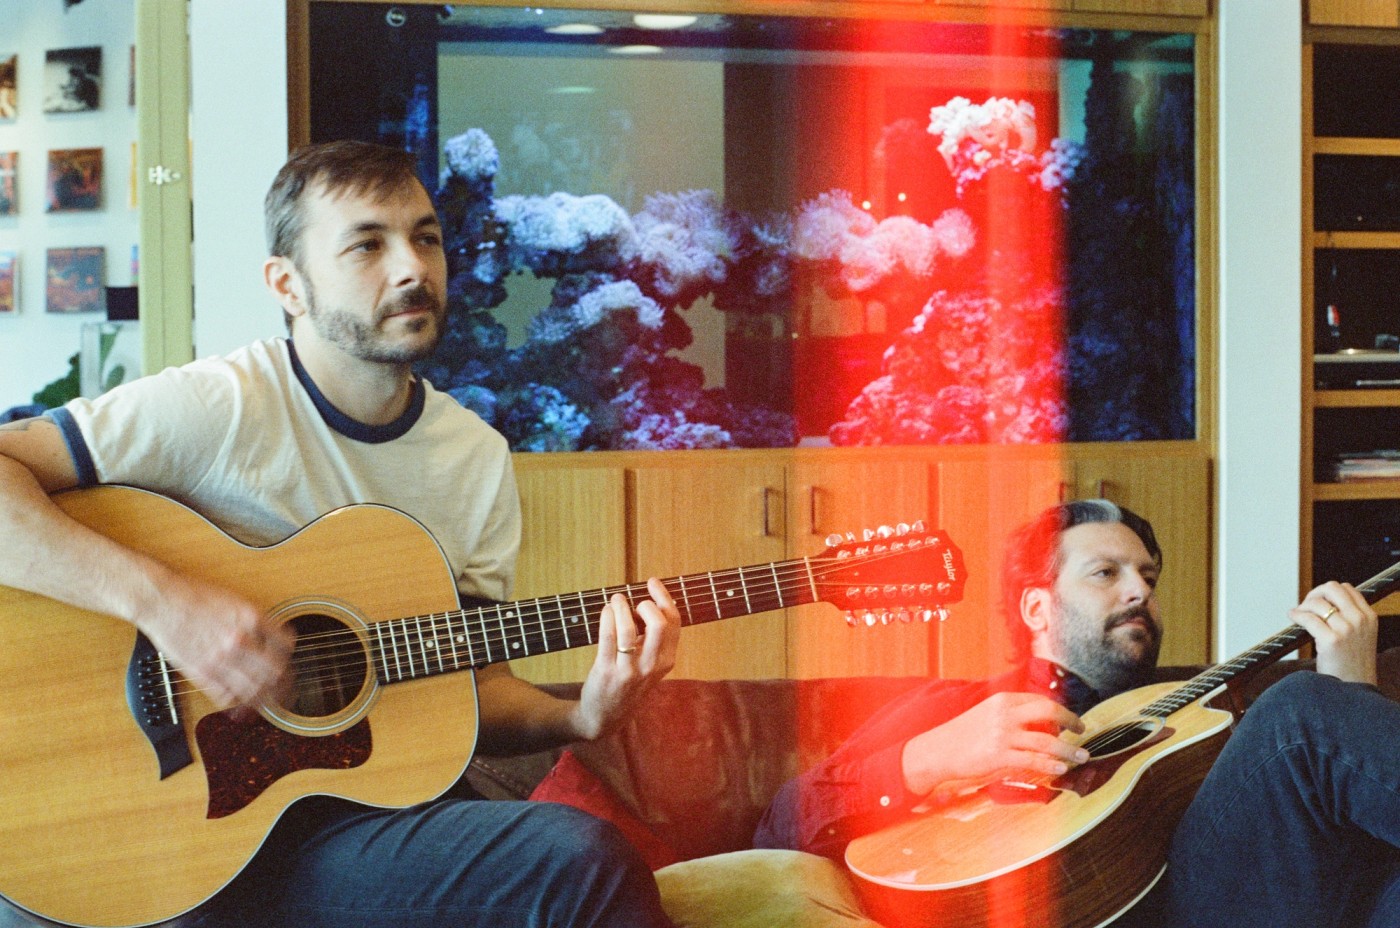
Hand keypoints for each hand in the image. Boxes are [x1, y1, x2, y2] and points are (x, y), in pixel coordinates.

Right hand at [136, 570, 293, 709]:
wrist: (162, 601)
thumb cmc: (195, 596)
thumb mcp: (235, 600)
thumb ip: (254, 621)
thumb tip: (272, 638)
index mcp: (251, 618)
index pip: (284, 645)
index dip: (290, 654)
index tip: (288, 659)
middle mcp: (239, 640)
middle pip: (274, 671)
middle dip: (284, 682)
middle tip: (286, 687)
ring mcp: (220, 658)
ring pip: (253, 688)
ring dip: (264, 697)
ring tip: (269, 700)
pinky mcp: (201, 672)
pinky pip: (226, 695)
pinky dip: (237, 701)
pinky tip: (242, 700)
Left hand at [571, 578, 679, 739]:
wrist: (605, 717)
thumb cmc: (628, 684)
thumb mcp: (651, 666)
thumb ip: (655, 640)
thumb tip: (650, 601)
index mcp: (666, 661)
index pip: (674, 622)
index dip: (664, 597)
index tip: (653, 583)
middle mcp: (651, 666)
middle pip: (659, 624)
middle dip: (647, 604)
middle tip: (634, 603)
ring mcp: (629, 670)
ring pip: (629, 629)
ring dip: (621, 607)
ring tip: (616, 600)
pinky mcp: (607, 670)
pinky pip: (608, 637)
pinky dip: (607, 617)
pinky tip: (607, 611)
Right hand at [902, 692, 1087, 797]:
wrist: (938, 751)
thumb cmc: (963, 736)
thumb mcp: (987, 715)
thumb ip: (1012, 716)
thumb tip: (1042, 727)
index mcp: (1003, 700)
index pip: (1040, 700)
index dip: (1060, 711)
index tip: (1070, 722)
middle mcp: (1005, 713)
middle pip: (1048, 711)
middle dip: (1071, 720)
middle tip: (1082, 730)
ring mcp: (1002, 734)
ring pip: (1046, 740)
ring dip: (1068, 749)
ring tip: (1081, 756)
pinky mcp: (999, 755)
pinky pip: (1033, 760)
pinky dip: (1051, 764)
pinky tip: (1060, 768)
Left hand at [1291, 581, 1377, 684]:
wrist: (1354, 689)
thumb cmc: (1352, 664)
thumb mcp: (1360, 636)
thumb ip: (1349, 618)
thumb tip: (1322, 601)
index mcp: (1369, 617)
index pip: (1347, 588)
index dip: (1327, 591)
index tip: (1317, 600)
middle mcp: (1360, 620)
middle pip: (1332, 588)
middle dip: (1315, 593)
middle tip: (1306, 605)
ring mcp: (1347, 630)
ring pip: (1317, 603)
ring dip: (1303, 606)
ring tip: (1299, 614)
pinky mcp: (1332, 641)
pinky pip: (1308, 618)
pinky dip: (1297, 615)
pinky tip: (1293, 617)